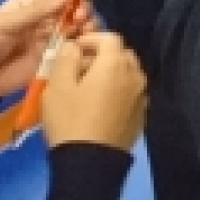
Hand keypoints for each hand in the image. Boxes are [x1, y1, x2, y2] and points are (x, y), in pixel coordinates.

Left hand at [0, 0, 98, 99]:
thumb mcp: (5, 24)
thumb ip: (38, 10)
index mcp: (32, 3)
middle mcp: (45, 19)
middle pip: (75, 8)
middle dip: (84, 9)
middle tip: (80, 19)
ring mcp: (50, 40)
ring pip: (79, 29)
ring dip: (87, 28)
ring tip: (84, 34)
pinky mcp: (52, 61)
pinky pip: (74, 52)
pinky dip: (83, 49)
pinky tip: (85, 50)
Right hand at [41, 33, 146, 151]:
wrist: (90, 161)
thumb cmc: (70, 120)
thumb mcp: (57, 86)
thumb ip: (66, 58)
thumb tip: (74, 46)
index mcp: (116, 64)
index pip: (110, 37)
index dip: (90, 38)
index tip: (73, 49)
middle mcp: (136, 75)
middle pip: (121, 54)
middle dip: (100, 55)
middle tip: (77, 69)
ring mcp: (142, 95)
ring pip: (127, 73)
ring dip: (109, 73)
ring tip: (86, 88)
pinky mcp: (141, 113)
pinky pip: (130, 92)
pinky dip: (117, 89)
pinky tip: (99, 105)